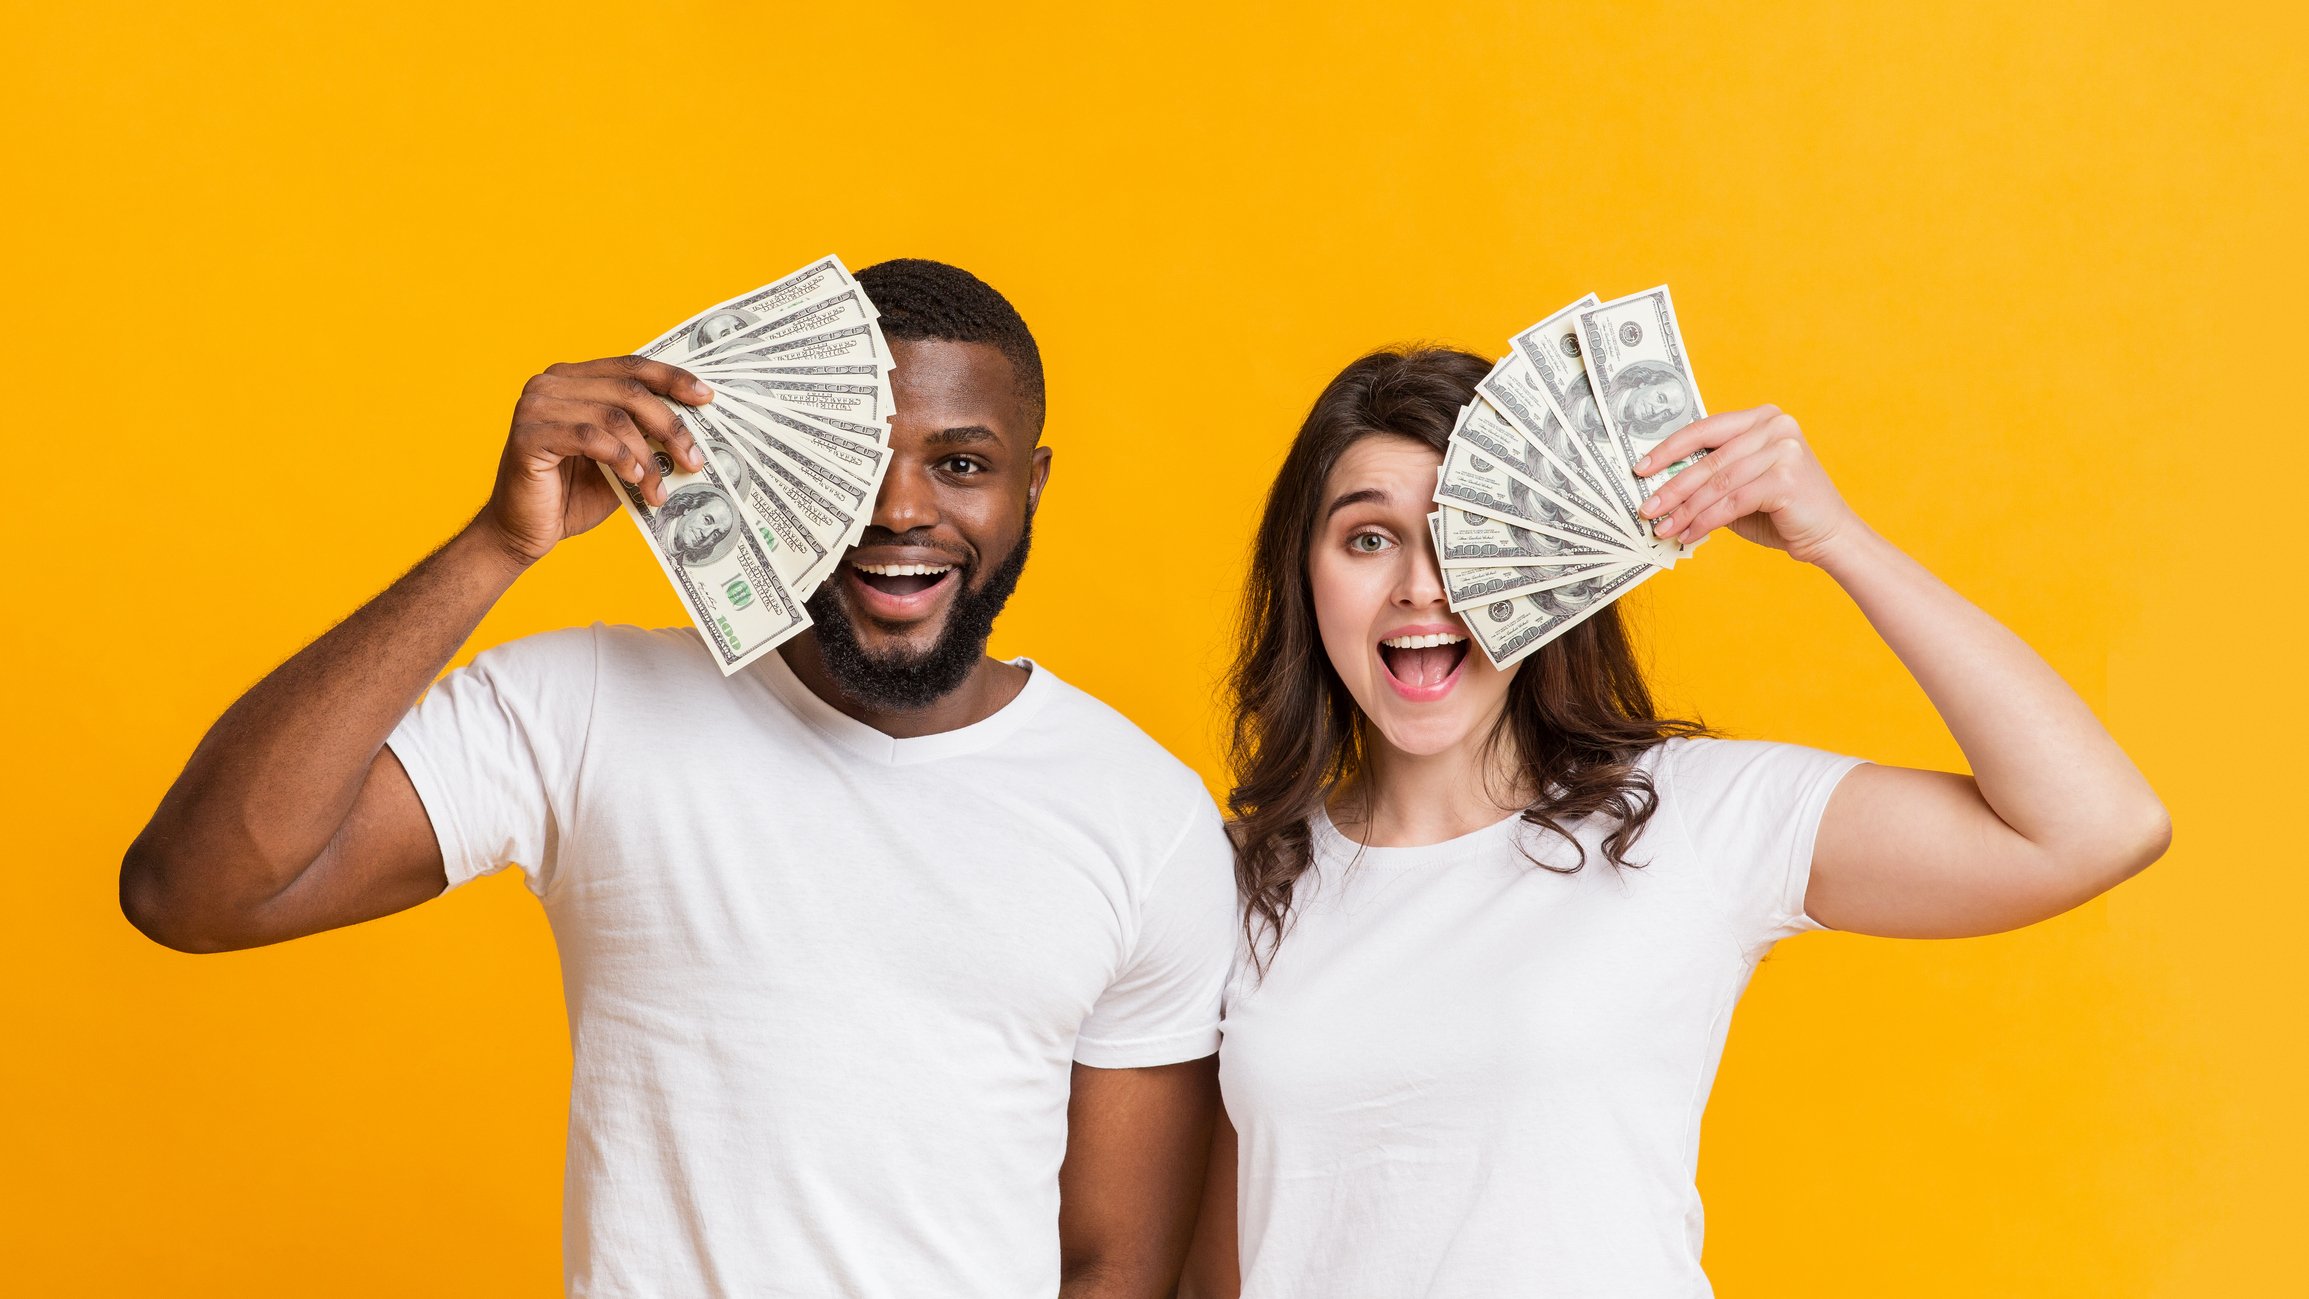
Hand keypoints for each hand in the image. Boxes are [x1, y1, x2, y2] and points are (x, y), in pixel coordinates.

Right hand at [475, 356, 714, 568]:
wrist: (524, 531)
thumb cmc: (572, 495)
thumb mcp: (620, 461)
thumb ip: (645, 437)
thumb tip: (694, 433)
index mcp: (573, 379)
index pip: (631, 367)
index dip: (672, 378)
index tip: (706, 397)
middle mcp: (551, 383)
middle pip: (629, 390)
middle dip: (669, 425)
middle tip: (694, 459)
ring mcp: (536, 406)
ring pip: (614, 416)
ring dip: (647, 455)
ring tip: (659, 487)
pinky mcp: (529, 435)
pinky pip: (590, 437)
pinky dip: (620, 458)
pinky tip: (632, 480)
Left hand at [1633, 404, 1859, 565]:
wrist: (1829, 536)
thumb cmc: (1780, 511)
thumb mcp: (1740, 486)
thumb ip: (1710, 478)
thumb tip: (1660, 486)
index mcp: (1763, 418)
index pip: (1705, 429)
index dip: (1669, 449)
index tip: (1641, 469)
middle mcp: (1775, 426)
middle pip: (1708, 459)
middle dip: (1672, 487)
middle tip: (1646, 508)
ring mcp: (1783, 449)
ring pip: (1717, 483)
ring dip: (1684, 510)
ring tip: (1662, 529)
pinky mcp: (1785, 478)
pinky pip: (1731, 502)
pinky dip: (1705, 521)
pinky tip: (1689, 535)